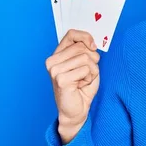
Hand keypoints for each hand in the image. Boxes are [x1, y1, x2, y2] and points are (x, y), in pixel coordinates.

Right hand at [45, 29, 100, 143]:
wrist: (76, 111)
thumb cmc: (81, 88)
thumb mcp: (87, 65)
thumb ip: (86, 51)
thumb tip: (91, 43)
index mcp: (57, 55)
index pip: (71, 34)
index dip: (86, 37)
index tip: (93, 46)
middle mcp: (52, 61)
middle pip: (82, 47)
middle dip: (92, 60)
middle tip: (86, 74)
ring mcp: (54, 70)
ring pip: (86, 58)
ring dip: (92, 71)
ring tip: (83, 81)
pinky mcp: (61, 79)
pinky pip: (86, 69)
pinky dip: (90, 78)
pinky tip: (81, 85)